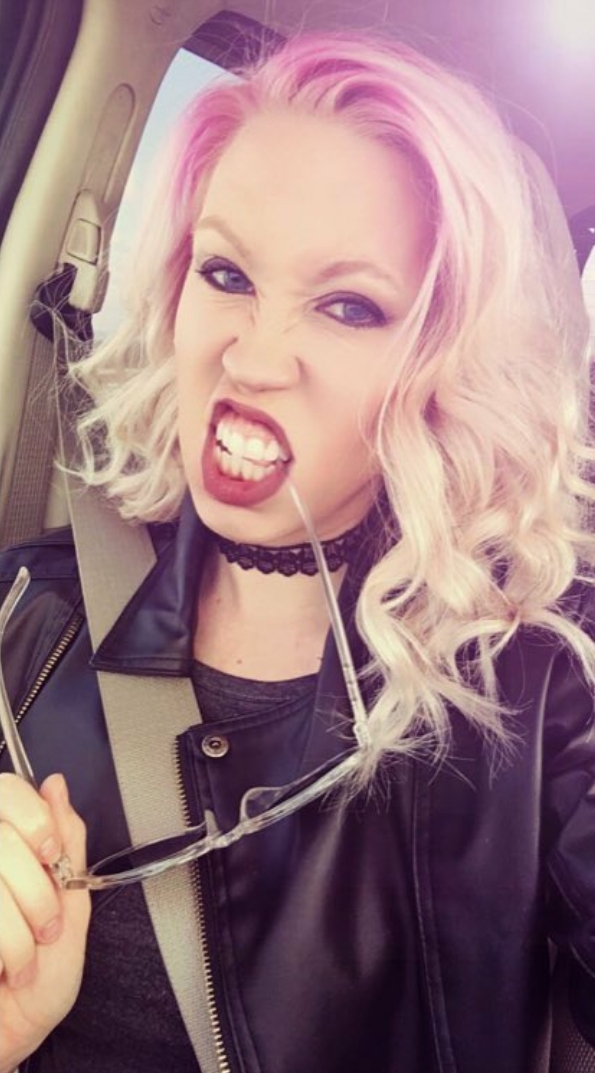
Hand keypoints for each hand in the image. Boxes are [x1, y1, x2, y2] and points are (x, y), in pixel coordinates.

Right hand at [0, 773, 90, 1071]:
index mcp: (5, 847)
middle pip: (2, 840)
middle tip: (42, 927)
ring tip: (19, 958)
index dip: (33, 818)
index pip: (4, 790)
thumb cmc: (37, 982)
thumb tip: (55, 784)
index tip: (51, 856)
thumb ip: (66, 839)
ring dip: (16, 929)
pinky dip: (0, 947)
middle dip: (35, 890)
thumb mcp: (70, 904)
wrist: (8, 1039)